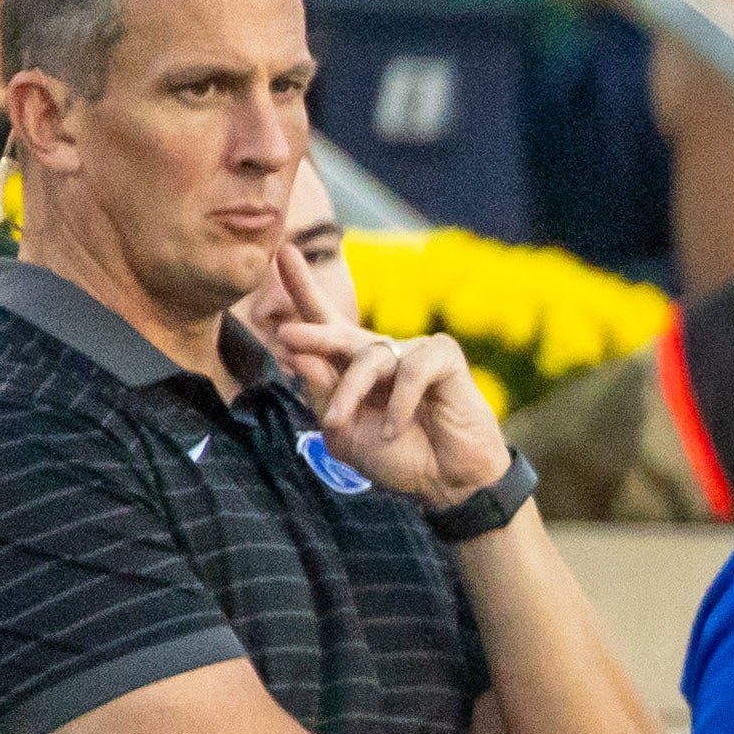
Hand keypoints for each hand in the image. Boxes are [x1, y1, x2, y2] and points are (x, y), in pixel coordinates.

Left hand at [270, 289, 514, 506]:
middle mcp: (381, 353)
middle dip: (313, 334)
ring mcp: (414, 352)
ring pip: (369, 358)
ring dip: (350, 393)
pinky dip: (399, 402)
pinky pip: (411, 370)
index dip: (303, 288)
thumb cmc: (399, 459)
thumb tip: (296, 353)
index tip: (284, 250)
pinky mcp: (444, 358)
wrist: (448, 483)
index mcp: (354, 368)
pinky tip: (394, 427)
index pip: (325, 322)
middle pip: (338, 332)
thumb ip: (322, 394)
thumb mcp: (344, 433)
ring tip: (340, 423)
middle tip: (286, 336)